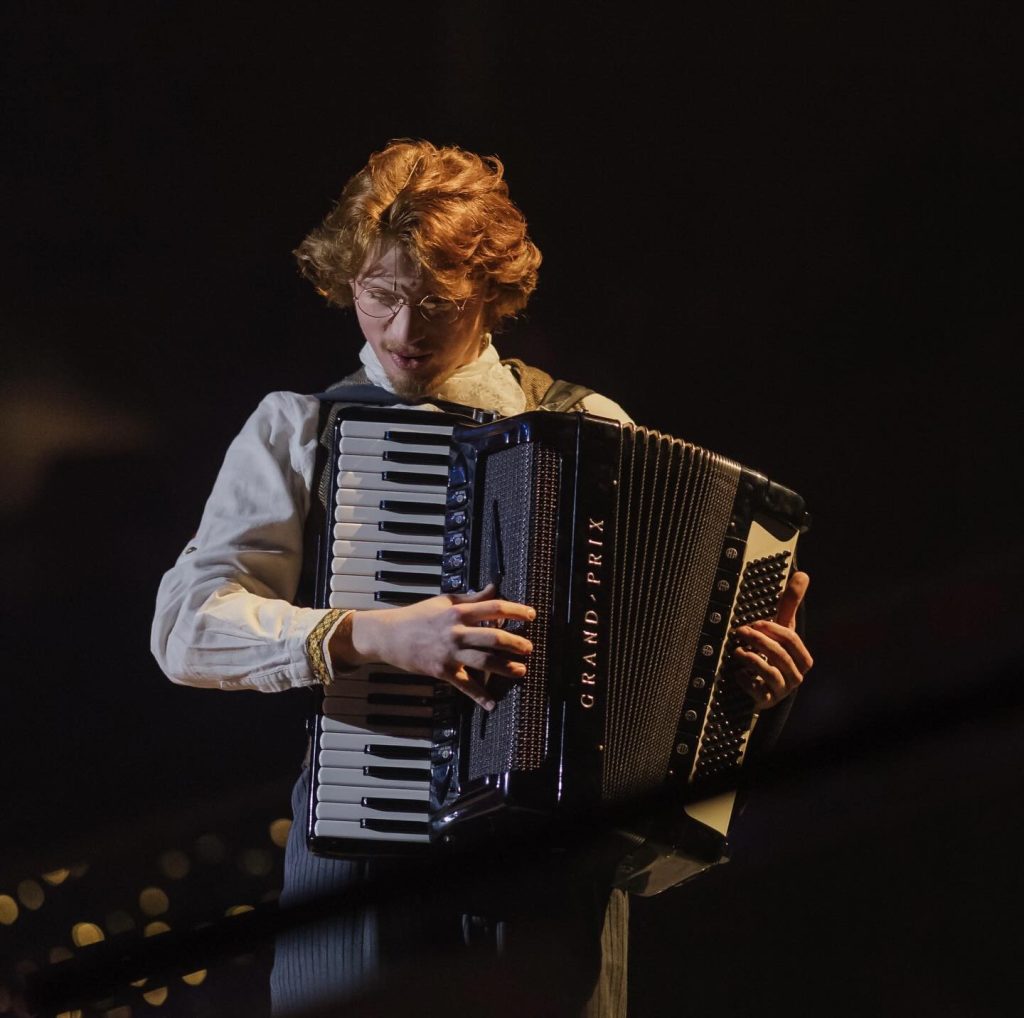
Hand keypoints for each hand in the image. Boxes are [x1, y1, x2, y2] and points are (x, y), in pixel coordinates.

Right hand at [338, 584, 534, 710]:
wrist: (389, 635)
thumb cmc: (418, 616)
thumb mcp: (445, 601)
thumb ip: (472, 598)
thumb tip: (495, 588)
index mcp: (458, 611)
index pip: (494, 607)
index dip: (516, 610)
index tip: (531, 615)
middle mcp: (456, 631)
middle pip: (493, 636)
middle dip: (516, 643)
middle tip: (529, 647)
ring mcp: (449, 652)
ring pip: (484, 661)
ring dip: (506, 667)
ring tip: (521, 670)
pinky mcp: (442, 670)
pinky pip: (465, 685)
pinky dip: (479, 696)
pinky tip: (492, 704)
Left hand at [732, 570, 812, 709]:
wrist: (763, 685)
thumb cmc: (773, 652)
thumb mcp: (781, 628)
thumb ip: (790, 603)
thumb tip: (802, 574)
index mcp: (802, 658)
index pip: (791, 639)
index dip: (772, 629)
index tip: (755, 622)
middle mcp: (795, 675)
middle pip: (780, 655)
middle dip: (759, 641)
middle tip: (740, 632)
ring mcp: (782, 690)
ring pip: (771, 673)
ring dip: (751, 659)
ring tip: (737, 651)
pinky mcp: (767, 701)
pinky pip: (759, 691)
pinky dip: (746, 681)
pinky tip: (737, 673)